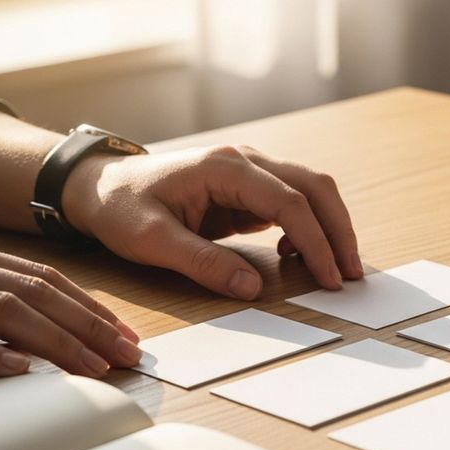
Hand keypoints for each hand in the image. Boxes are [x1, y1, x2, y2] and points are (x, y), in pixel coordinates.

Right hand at [0, 235, 140, 389]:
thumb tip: (31, 336)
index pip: (37, 275)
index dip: (86, 304)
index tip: (121, 331)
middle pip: (33, 291)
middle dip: (88, 324)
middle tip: (126, 354)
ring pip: (1, 311)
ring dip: (56, 340)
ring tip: (91, 367)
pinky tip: (22, 371)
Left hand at [64, 145, 363, 299]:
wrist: (98, 186)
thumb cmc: (120, 207)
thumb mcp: (151, 241)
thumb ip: (202, 263)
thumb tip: (252, 290)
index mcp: (225, 167)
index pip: (289, 201)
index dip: (316, 241)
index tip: (330, 277)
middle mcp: (244, 160)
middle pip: (314, 187)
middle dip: (338, 230)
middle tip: (351, 274)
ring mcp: (248, 171)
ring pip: (309, 191)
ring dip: (329, 227)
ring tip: (338, 269)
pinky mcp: (246, 188)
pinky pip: (291, 203)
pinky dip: (306, 228)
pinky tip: (296, 257)